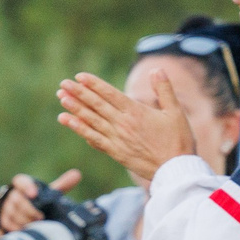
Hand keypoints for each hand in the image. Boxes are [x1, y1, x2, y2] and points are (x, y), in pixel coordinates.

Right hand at [0, 169, 79, 235]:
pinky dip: (17, 227)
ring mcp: (5, 208)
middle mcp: (12, 195)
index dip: (26, 187)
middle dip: (29, 209)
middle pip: (17, 200)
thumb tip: (77, 174)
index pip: (21, 181)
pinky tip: (26, 230)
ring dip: (24, 219)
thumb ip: (62, 185)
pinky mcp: (2, 219)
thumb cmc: (39, 202)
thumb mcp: (49, 193)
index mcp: (22, 185)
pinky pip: (8, 223)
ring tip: (35, 225)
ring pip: (12, 213)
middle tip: (40, 217)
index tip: (34, 194)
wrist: (22, 214)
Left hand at [58, 70, 193, 185]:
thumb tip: (156, 69)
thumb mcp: (176, 112)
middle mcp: (123, 124)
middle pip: (96, 105)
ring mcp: (116, 139)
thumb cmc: (178, 140)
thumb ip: (164, 90)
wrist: (175, 169)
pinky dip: (79, 128)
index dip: (94, 84)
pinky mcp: (114, 152)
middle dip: (79, 93)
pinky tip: (67, 120)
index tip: (80, 76)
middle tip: (63, 83)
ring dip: (75, 108)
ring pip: (91, 120)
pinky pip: (92, 138)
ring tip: (61, 97)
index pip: (110, 94)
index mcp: (137, 112)